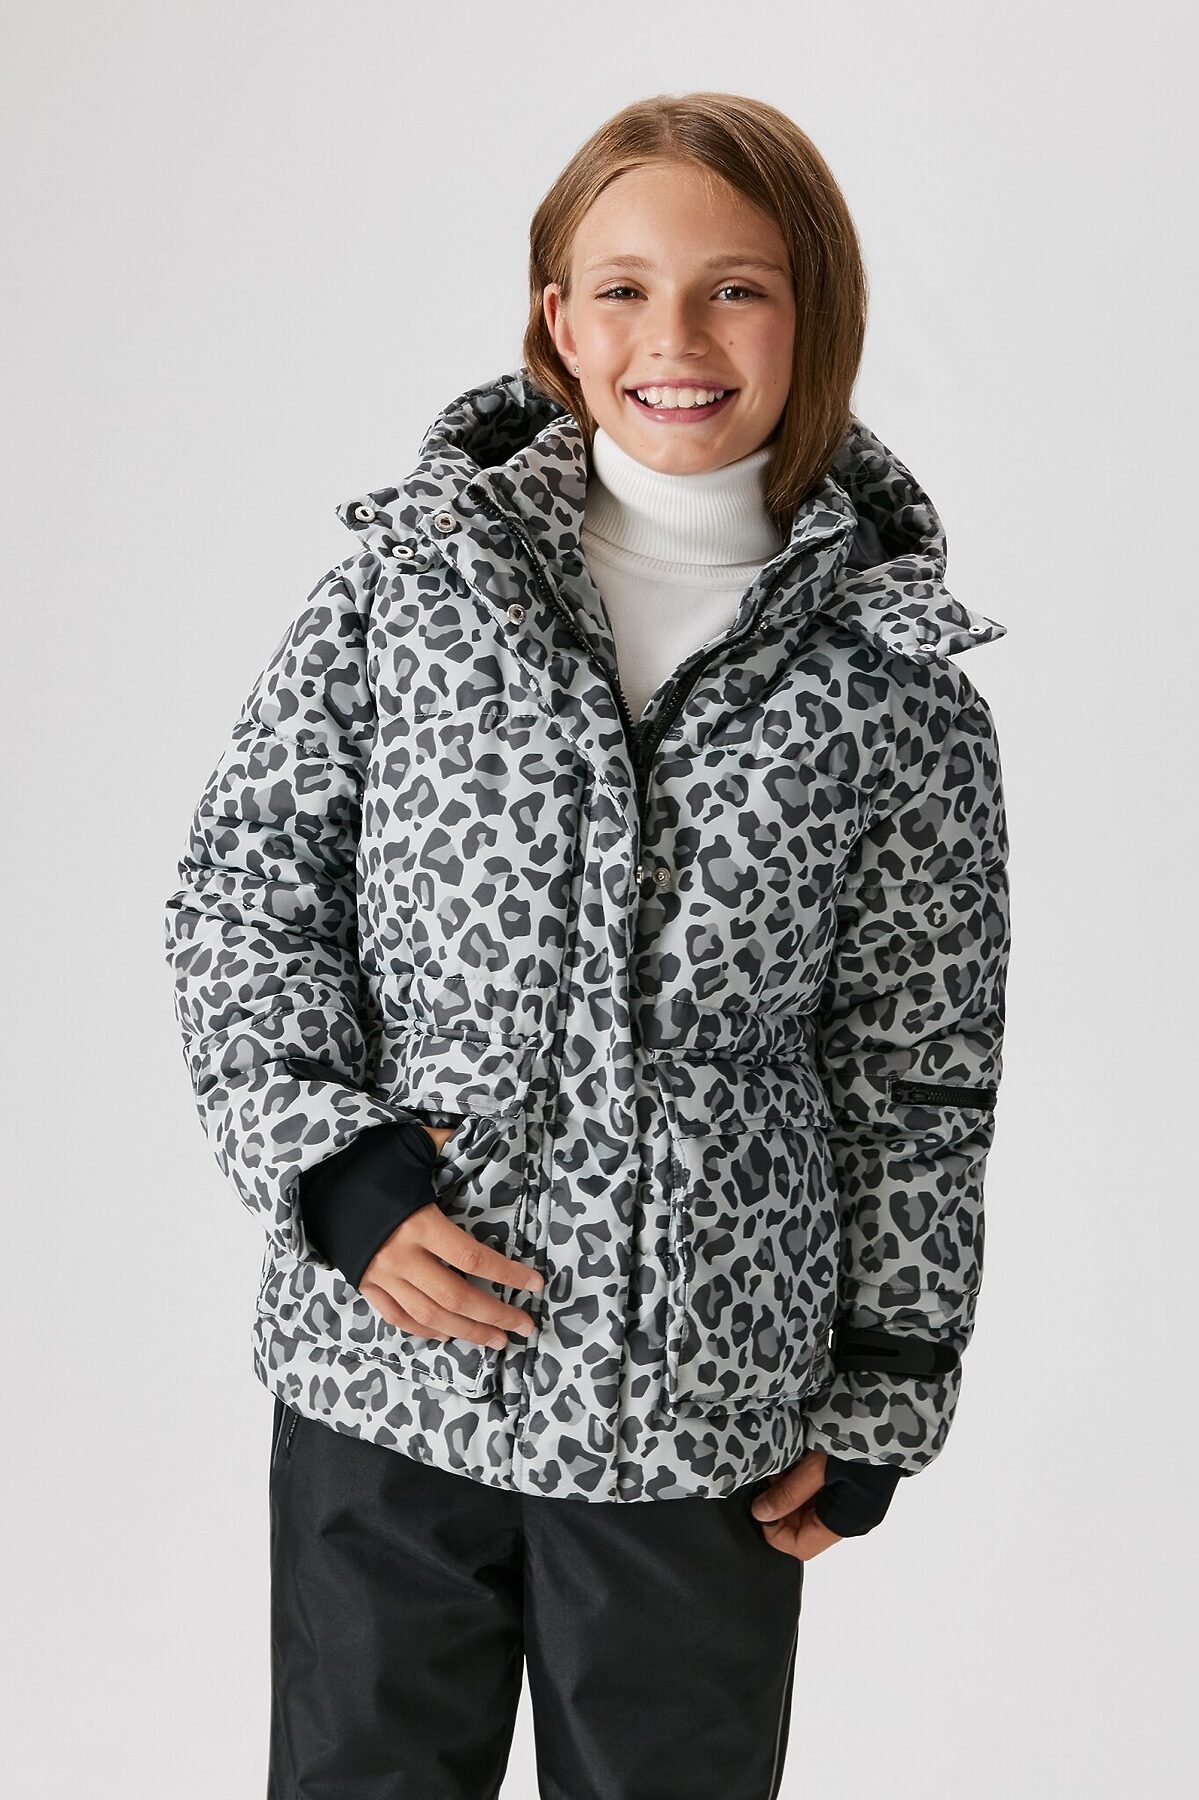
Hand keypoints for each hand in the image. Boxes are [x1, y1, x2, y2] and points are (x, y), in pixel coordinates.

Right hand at [358, 1124, 544, 1349]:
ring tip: (497, 1341)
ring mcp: (381, 1276)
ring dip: (467, 1332)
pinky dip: (426, 1331)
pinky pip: (398, 1318)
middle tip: (524, 1327)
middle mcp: (401, 1257)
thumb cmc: (368, 1162)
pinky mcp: (365, 1284)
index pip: (472, 1258)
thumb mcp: (411, 1146)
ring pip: (430, 1316)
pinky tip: (449, 1335)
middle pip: (456, 1297)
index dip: (507, 1274)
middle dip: (495, 1315)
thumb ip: (448, 1143)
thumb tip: (482, 1132)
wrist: (315, 1182)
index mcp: (419, 1224)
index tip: (535, 1284)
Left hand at [751, 1448, 903, 1558]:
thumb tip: (760, 1514)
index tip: (759, 1506)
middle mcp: (853, 1519)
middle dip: (782, 1507)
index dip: (774, 1531)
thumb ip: (788, 1494)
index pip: (801, 1547)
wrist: (891, 1413)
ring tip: (784, 1467)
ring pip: (812, 1510)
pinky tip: (797, 1461)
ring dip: (792, 1492)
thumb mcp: (816, 1466)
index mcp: (846, 1522)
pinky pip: (823, 1494)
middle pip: (806, 1528)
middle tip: (770, 1479)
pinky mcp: (855, 1486)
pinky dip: (805, 1482)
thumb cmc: (857, 1441)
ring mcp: (856, 1502)